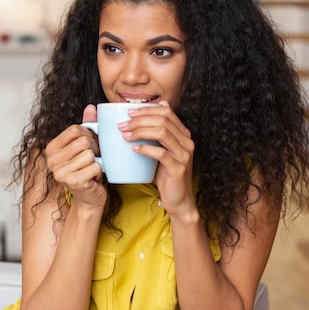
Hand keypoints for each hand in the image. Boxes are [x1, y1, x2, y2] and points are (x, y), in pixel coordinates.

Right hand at [44, 104, 106, 208]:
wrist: (89, 197)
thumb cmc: (86, 169)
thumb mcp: (85, 145)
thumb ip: (87, 125)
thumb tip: (91, 107)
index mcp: (51, 148)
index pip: (75, 129)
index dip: (88, 135)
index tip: (89, 146)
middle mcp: (51, 160)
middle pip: (83, 141)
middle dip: (94, 149)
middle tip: (92, 160)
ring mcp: (60, 172)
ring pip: (90, 154)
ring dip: (96, 161)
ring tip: (91, 168)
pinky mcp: (72, 181)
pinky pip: (95, 166)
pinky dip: (99, 171)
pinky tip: (93, 177)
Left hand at [118, 102, 196, 216]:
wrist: (179, 200)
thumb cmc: (167, 175)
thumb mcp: (161, 152)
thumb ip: (156, 136)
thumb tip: (144, 121)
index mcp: (183, 134)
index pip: (167, 112)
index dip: (147, 109)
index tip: (129, 112)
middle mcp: (186, 142)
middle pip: (163, 120)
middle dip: (139, 119)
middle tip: (122, 125)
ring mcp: (184, 154)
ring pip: (162, 133)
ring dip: (140, 131)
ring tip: (125, 135)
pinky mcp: (178, 168)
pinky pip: (161, 153)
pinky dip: (145, 149)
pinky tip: (134, 150)